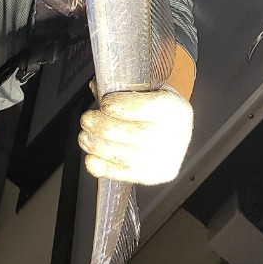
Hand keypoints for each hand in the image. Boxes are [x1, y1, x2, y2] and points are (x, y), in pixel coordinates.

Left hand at [78, 86, 192, 184]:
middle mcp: (175, 136)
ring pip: (124, 155)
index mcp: (175, 109)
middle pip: (131, 133)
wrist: (177, 132)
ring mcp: (166, 159)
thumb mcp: (150, 90)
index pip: (144, 108)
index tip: (104, 104)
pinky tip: (91, 160)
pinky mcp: (155, 176)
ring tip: (85, 138)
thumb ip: (123, 88)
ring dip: (98, 146)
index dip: (120, 106)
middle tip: (86, 119)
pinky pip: (124, 174)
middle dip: (102, 126)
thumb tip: (96, 87)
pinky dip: (104, 168)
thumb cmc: (159, 109)